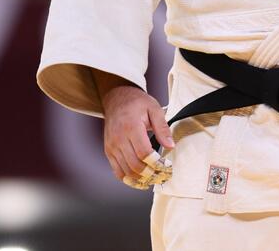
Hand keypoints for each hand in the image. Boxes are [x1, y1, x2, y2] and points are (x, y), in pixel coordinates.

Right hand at [95, 71, 174, 186]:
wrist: (116, 98)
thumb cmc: (136, 103)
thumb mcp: (154, 109)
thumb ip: (162, 128)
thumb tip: (170, 145)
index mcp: (130, 127)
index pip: (144, 153)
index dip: (156, 163)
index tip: (166, 167)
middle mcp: (118, 139)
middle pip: (135, 165)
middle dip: (151, 174)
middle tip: (163, 176)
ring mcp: (111, 146)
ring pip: (126, 172)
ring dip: (141, 179)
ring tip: (154, 179)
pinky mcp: (108, 151)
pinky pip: (117, 171)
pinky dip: (129, 179)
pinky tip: (141, 180)